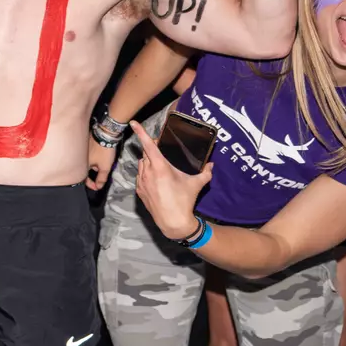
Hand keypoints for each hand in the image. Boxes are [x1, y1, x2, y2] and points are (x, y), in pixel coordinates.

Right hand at [85, 137, 115, 190]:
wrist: (104, 135)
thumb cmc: (104, 151)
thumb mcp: (105, 167)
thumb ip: (101, 178)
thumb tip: (99, 186)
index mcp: (83, 165)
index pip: (84, 179)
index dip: (91, 185)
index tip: (96, 187)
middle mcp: (79, 159)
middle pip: (85, 170)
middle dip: (93, 174)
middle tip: (100, 174)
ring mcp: (81, 151)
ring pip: (86, 162)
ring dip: (93, 165)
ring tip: (102, 162)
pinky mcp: (84, 146)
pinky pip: (86, 155)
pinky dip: (92, 157)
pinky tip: (99, 155)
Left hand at [131, 120, 213, 240]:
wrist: (173, 222)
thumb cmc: (185, 201)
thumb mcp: (197, 184)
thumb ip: (206, 172)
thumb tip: (212, 164)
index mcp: (160, 167)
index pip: (149, 145)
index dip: (141, 133)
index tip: (134, 123)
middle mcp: (148, 172)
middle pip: (146, 154)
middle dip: (152, 149)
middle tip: (162, 149)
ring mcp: (142, 182)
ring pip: (142, 165)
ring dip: (148, 161)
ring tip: (160, 166)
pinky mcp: (139, 191)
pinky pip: (140, 176)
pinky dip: (146, 173)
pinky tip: (156, 179)